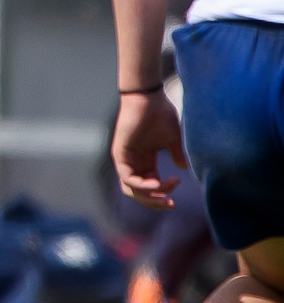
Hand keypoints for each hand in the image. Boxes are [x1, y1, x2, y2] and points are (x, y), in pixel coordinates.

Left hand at [111, 88, 184, 208]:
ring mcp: (125, 159)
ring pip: (131, 189)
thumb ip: (177, 154)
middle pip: (138, 193)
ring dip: (149, 197)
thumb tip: (183, 169)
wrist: (150, 97)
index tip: (178, 188)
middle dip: (155, 202)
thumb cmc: (161, 114)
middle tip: (171, 204)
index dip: (162, 193)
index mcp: (145, 161)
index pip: (149, 187)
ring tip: (165, 193)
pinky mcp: (120, 154)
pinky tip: (156, 184)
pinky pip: (127, 177)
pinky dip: (141, 185)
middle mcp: (133, 162)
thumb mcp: (173, 139)